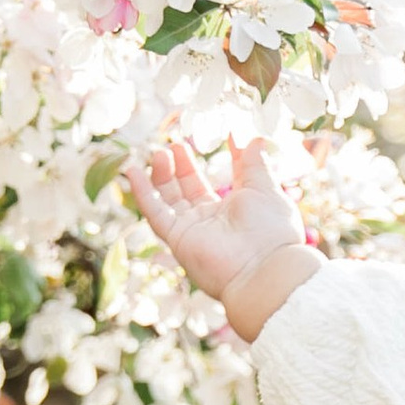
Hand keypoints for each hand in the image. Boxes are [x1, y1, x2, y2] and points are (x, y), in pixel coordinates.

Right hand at [127, 131, 313, 344]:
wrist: (263, 267)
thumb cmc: (271, 229)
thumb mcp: (264, 188)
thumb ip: (254, 163)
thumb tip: (253, 137)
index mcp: (233, 211)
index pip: (215, 183)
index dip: (204, 163)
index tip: (207, 137)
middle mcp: (210, 222)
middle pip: (186, 190)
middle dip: (179, 167)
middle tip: (174, 144)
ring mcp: (192, 231)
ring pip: (168, 199)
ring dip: (162, 176)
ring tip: (160, 152)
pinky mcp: (177, 239)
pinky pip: (155, 213)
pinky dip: (142, 192)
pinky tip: (133, 171)